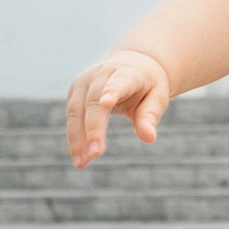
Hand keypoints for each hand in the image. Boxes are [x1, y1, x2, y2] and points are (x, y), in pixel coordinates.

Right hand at [67, 47, 170, 164]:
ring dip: (77, 138)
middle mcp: (102, 73)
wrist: (132, 64)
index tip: (106, 103)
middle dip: (93, 128)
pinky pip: (71, 116)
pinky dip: (74, 137)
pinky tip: (79, 157)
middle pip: (93, 101)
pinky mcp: (75, 91)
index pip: (119, 81)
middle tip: (96, 153)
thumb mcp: (157, 98)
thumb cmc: (147, 86)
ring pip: (76, 110)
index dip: (112, 91)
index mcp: (127, 72)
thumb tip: (149, 138)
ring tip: (81, 163)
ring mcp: (85, 80)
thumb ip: (150, 116)